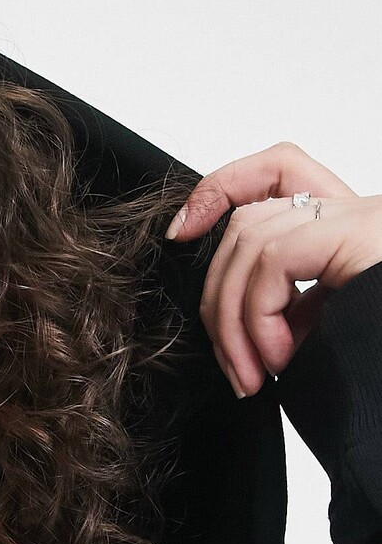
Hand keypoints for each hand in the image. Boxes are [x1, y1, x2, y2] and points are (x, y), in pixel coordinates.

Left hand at [164, 140, 381, 397]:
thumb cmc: (377, 366)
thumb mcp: (323, 331)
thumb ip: (286, 310)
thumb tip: (232, 322)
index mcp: (348, 230)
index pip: (279, 170)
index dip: (222, 187)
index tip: (181, 231)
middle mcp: (358, 212)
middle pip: (248, 220)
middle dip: (218, 299)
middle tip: (233, 366)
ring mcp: (363, 218)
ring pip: (250, 240)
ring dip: (235, 320)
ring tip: (257, 373)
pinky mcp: (359, 234)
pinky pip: (273, 261)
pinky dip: (258, 316)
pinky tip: (280, 357)